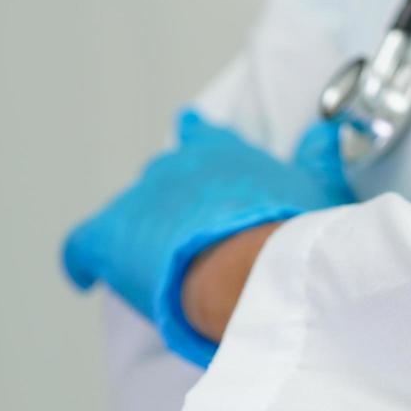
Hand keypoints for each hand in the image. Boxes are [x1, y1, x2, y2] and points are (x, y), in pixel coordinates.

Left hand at [62, 112, 353, 365]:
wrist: (253, 269)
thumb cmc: (291, 232)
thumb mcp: (321, 187)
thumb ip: (319, 157)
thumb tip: (328, 135)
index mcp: (221, 151)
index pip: (203, 135)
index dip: (200, 143)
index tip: (197, 144)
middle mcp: (174, 166)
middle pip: (166, 177)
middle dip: (178, 200)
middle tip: (199, 230)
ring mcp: (139, 201)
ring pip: (133, 212)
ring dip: (144, 233)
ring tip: (162, 260)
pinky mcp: (109, 239)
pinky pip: (83, 247)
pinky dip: (84, 261)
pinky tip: (88, 275)